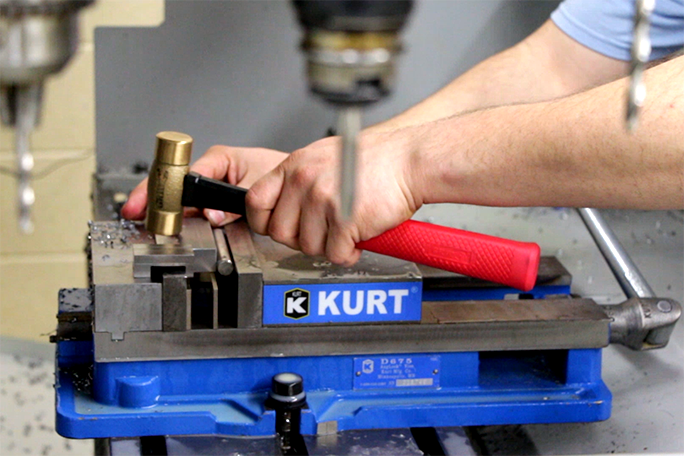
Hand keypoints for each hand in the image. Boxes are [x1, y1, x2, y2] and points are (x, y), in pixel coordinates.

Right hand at [121, 145, 287, 224]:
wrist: (293, 182)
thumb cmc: (279, 174)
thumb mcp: (258, 187)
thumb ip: (234, 205)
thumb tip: (211, 215)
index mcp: (219, 159)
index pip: (184, 174)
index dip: (165, 190)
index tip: (148, 202)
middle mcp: (210, 170)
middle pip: (175, 186)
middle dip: (154, 200)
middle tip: (135, 213)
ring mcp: (209, 186)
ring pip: (181, 201)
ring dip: (166, 213)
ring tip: (147, 222)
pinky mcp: (212, 200)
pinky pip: (192, 210)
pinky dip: (181, 219)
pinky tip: (167, 225)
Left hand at [246, 131, 422, 265]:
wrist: (409, 160)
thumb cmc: (375, 159)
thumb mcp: (325, 157)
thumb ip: (300, 180)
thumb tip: (285, 207)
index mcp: (295, 165)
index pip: (255, 202)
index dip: (265, 221)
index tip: (280, 226)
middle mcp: (304, 181)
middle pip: (280, 232)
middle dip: (301, 239)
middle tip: (323, 232)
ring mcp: (322, 200)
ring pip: (308, 247)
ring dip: (328, 246)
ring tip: (346, 230)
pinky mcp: (344, 220)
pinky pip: (335, 254)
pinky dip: (349, 253)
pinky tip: (358, 237)